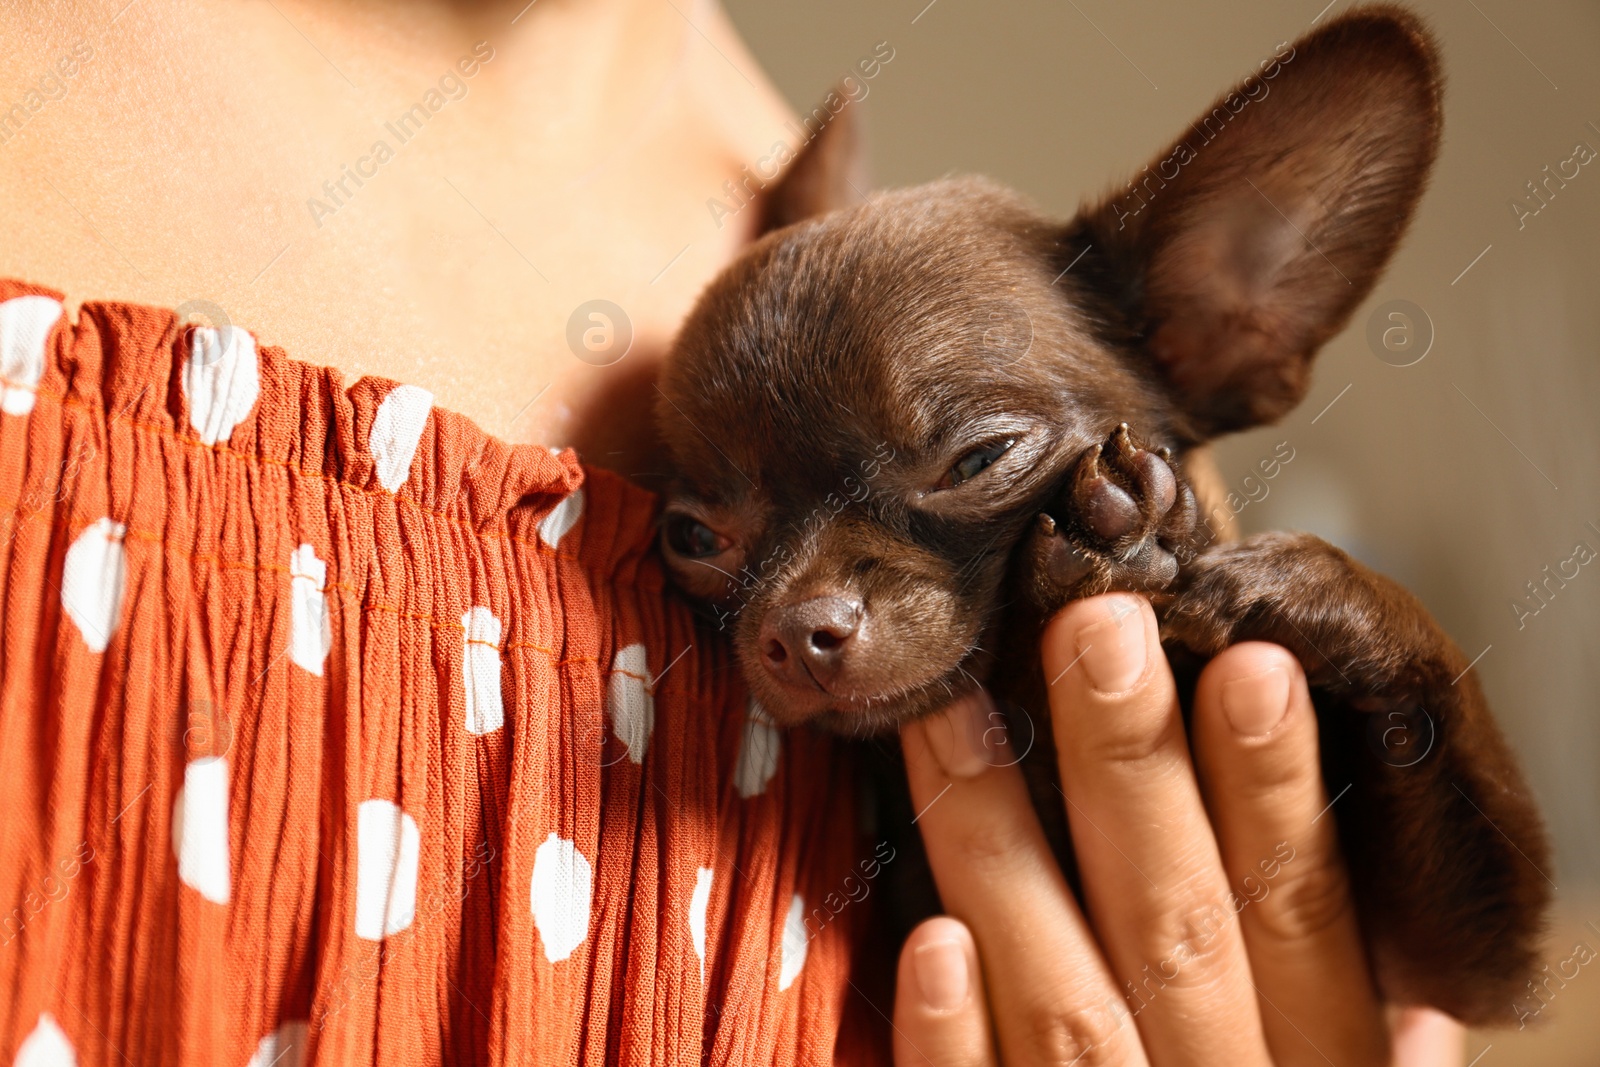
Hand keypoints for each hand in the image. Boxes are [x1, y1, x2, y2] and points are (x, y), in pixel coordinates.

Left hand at [891, 593, 1465, 1065]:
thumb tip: (1419, 1011)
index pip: (1302, 918)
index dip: (1279, 794)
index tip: (1244, 664)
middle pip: (1177, 925)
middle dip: (1132, 774)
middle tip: (1091, 628)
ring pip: (1061, 998)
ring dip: (1003, 849)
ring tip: (951, 715)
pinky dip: (954, 1041)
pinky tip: (928, 941)